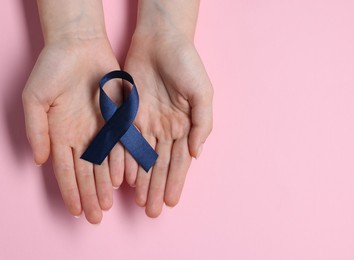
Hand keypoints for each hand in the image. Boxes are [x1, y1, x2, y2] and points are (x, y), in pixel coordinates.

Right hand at [22, 38, 124, 223]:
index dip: (70, 191)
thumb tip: (39, 160)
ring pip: (104, 163)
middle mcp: (81, 136)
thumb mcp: (35, 98)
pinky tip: (123, 179)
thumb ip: (36, 130)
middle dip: (90, 195)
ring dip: (105, 185)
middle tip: (96, 217)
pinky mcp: (117, 118)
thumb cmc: (52, 69)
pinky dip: (121, 162)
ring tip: (108, 204)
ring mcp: (100, 128)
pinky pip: (120, 144)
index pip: (64, 170)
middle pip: (86, 173)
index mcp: (60, 134)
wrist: (79, 46)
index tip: (75, 211)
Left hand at [123, 32, 212, 217]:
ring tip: (138, 201)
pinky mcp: (128, 113)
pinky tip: (124, 178)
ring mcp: (146, 122)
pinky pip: (125, 141)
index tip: (170, 202)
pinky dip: (124, 160)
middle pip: (160, 165)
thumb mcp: (203, 93)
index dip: (175, 182)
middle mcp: (165, 128)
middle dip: (156, 188)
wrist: (161, 40)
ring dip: (141, 180)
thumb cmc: (186, 65)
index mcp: (184, 126)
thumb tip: (197, 154)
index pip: (179, 161)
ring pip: (142, 158)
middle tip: (151, 212)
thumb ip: (202, 125)